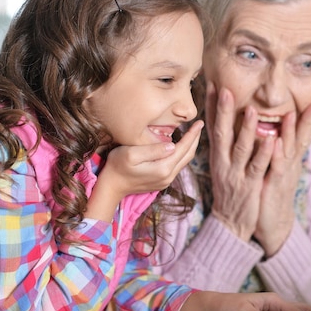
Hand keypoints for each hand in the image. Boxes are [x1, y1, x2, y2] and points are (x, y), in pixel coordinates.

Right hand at [85, 120, 203, 221]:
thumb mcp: (131, 154)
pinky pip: (177, 166)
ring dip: (189, 147)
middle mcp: (168, 176)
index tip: (199, 123)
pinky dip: (181, 154)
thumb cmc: (117, 167)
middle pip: (188, 156)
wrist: (111, 187)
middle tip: (199, 126)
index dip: (192, 134)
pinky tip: (179, 146)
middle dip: (195, 140)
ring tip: (192, 134)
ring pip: (184, 162)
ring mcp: (166, 181)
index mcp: (163, 168)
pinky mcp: (162, 182)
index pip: (183, 148)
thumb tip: (172, 145)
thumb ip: (153, 149)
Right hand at [205, 83, 273, 240]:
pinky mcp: (250, 186)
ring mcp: (236, 174)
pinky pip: (258, 168)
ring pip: (241, 149)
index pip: (213, 127)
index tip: (212, 85)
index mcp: (218, 157)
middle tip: (225, 90)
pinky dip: (264, 154)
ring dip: (246, 129)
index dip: (212, 107)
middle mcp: (224, 163)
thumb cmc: (229, 192)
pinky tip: (272, 141)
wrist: (230, 223)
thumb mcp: (222, 166)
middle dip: (223, 111)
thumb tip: (222, 123)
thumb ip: (224, 146)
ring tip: (251, 109)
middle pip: (222, 134)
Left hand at [255, 100, 310, 254]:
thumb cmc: (272, 193)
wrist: (272, 225)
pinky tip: (275, 142)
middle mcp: (291, 164)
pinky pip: (276, 168)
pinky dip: (276, 154)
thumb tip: (281, 130)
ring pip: (290, 149)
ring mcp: (284, 174)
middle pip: (304, 138)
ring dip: (292, 132)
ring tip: (293, 114)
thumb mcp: (279, 168)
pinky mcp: (274, 186)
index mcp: (291, 158)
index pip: (306, 134)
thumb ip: (281, 149)